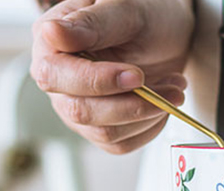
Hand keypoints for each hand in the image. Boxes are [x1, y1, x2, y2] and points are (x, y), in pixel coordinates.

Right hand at [31, 0, 193, 152]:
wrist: (167, 34)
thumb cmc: (144, 14)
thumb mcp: (124, 8)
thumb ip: (91, 23)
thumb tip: (52, 32)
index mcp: (49, 44)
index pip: (56, 76)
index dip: (96, 81)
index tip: (137, 75)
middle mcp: (58, 82)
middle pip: (80, 111)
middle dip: (130, 104)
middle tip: (170, 87)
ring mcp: (77, 109)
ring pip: (104, 132)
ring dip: (147, 115)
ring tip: (174, 89)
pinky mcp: (99, 130)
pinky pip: (120, 144)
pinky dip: (149, 127)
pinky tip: (163, 104)